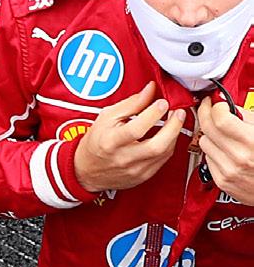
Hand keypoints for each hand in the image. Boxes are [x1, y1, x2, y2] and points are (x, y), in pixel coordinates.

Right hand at [72, 82, 186, 192]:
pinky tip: (168, 135)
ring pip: (164, 153)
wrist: (87, 170)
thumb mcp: (106, 117)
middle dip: (173, 127)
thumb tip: (150, 90)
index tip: (162, 102)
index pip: (136, 129)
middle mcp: (124, 158)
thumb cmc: (96, 141)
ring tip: (175, 120)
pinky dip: (169, 145)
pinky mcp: (144, 175)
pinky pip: (163, 160)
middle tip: (178, 112)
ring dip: (174, 135)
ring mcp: (135, 169)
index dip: (153, 114)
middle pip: (156, 146)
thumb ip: (130, 104)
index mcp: (111, 141)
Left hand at [195, 96, 253, 202]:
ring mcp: (229, 171)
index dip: (216, 106)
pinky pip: (207, 158)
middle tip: (210, 109)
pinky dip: (214, 152)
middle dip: (207, 114)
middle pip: (207, 127)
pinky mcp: (222, 181)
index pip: (219, 117)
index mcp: (251, 142)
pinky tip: (226, 151)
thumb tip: (229, 106)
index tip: (218, 103)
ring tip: (223, 134)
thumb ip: (247, 117)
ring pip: (204, 141)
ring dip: (211, 135)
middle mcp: (239, 158)